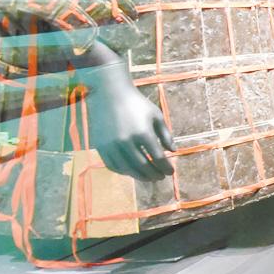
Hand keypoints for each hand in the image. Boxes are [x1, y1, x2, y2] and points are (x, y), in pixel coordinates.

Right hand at [83, 59, 174, 181]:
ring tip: (148, 178)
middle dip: (154, 174)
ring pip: (127, 169)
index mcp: (143, 133)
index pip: (158, 157)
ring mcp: (112, 145)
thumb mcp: (156, 116)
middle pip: (143, 166)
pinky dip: (124, 172)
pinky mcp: (100, 147)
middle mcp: (126, 141)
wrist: (110, 95)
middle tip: (160, 177)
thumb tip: (173, 151)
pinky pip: (113, 165)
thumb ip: (165, 135)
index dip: (166, 167)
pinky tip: (132, 172)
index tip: (171, 172)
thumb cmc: (138, 104)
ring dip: (140, 176)